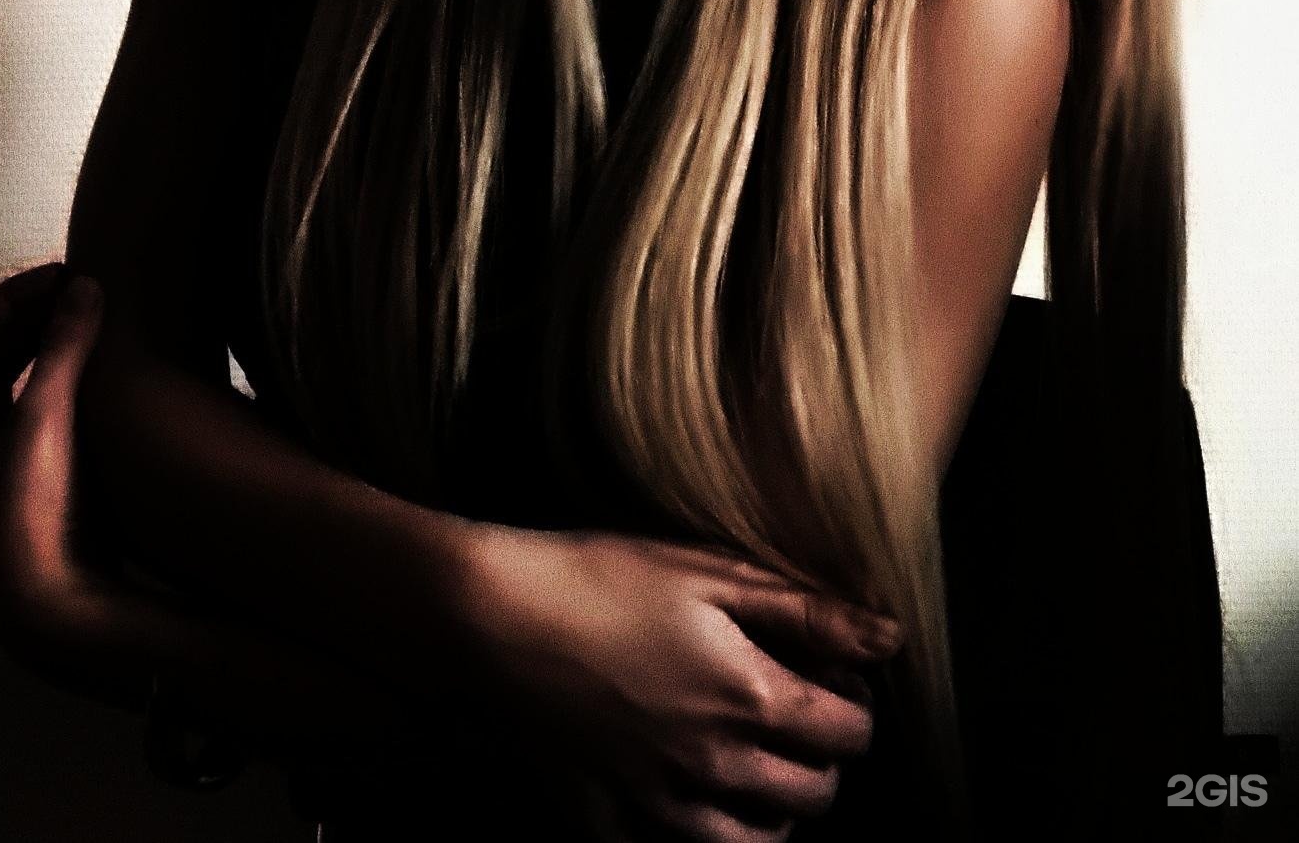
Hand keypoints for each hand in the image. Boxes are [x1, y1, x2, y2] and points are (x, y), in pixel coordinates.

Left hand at [0, 262, 142, 693]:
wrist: (46, 600)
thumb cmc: (31, 508)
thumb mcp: (43, 417)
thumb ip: (62, 349)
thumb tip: (84, 287)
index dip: (13, 292)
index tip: (62, 273)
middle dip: (37, 314)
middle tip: (86, 292)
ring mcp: (11, 459)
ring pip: (25, 384)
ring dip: (56, 347)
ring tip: (100, 326)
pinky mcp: (45, 479)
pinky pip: (53, 413)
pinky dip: (75, 383)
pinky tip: (111, 383)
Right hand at [460, 523, 900, 841]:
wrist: (495, 615)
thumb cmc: (601, 576)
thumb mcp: (709, 570)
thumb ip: (807, 607)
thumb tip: (889, 636)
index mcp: (749, 697)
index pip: (849, 735)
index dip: (855, 706)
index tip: (834, 679)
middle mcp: (715, 764)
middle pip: (815, 798)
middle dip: (823, 761)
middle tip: (797, 717)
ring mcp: (660, 800)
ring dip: (774, 810)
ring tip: (758, 764)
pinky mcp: (610, 817)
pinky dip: (700, 834)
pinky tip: (691, 794)